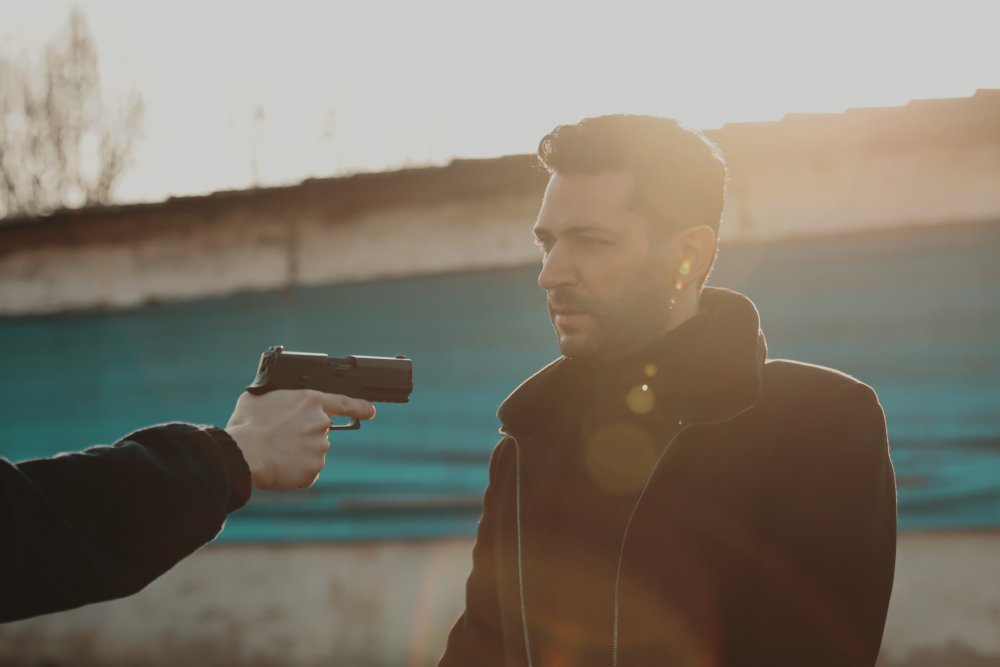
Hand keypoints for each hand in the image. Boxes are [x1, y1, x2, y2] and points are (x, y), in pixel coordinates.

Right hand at [224, 390, 374, 490]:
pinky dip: (295, 472)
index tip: (370, 411)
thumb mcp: (260, 398)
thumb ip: (279, 399)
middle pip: (319, 431)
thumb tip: (278, 403)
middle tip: (279, 439)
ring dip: (298, 454)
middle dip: (303, 436)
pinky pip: (307, 472)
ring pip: (312, 453)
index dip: (359, 407)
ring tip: (274, 452)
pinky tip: (280, 467)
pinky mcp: (314, 469)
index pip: (343, 403)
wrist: (244, 454)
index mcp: (310, 401)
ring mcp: (320, 447)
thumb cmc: (247, 425)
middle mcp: (321, 423)